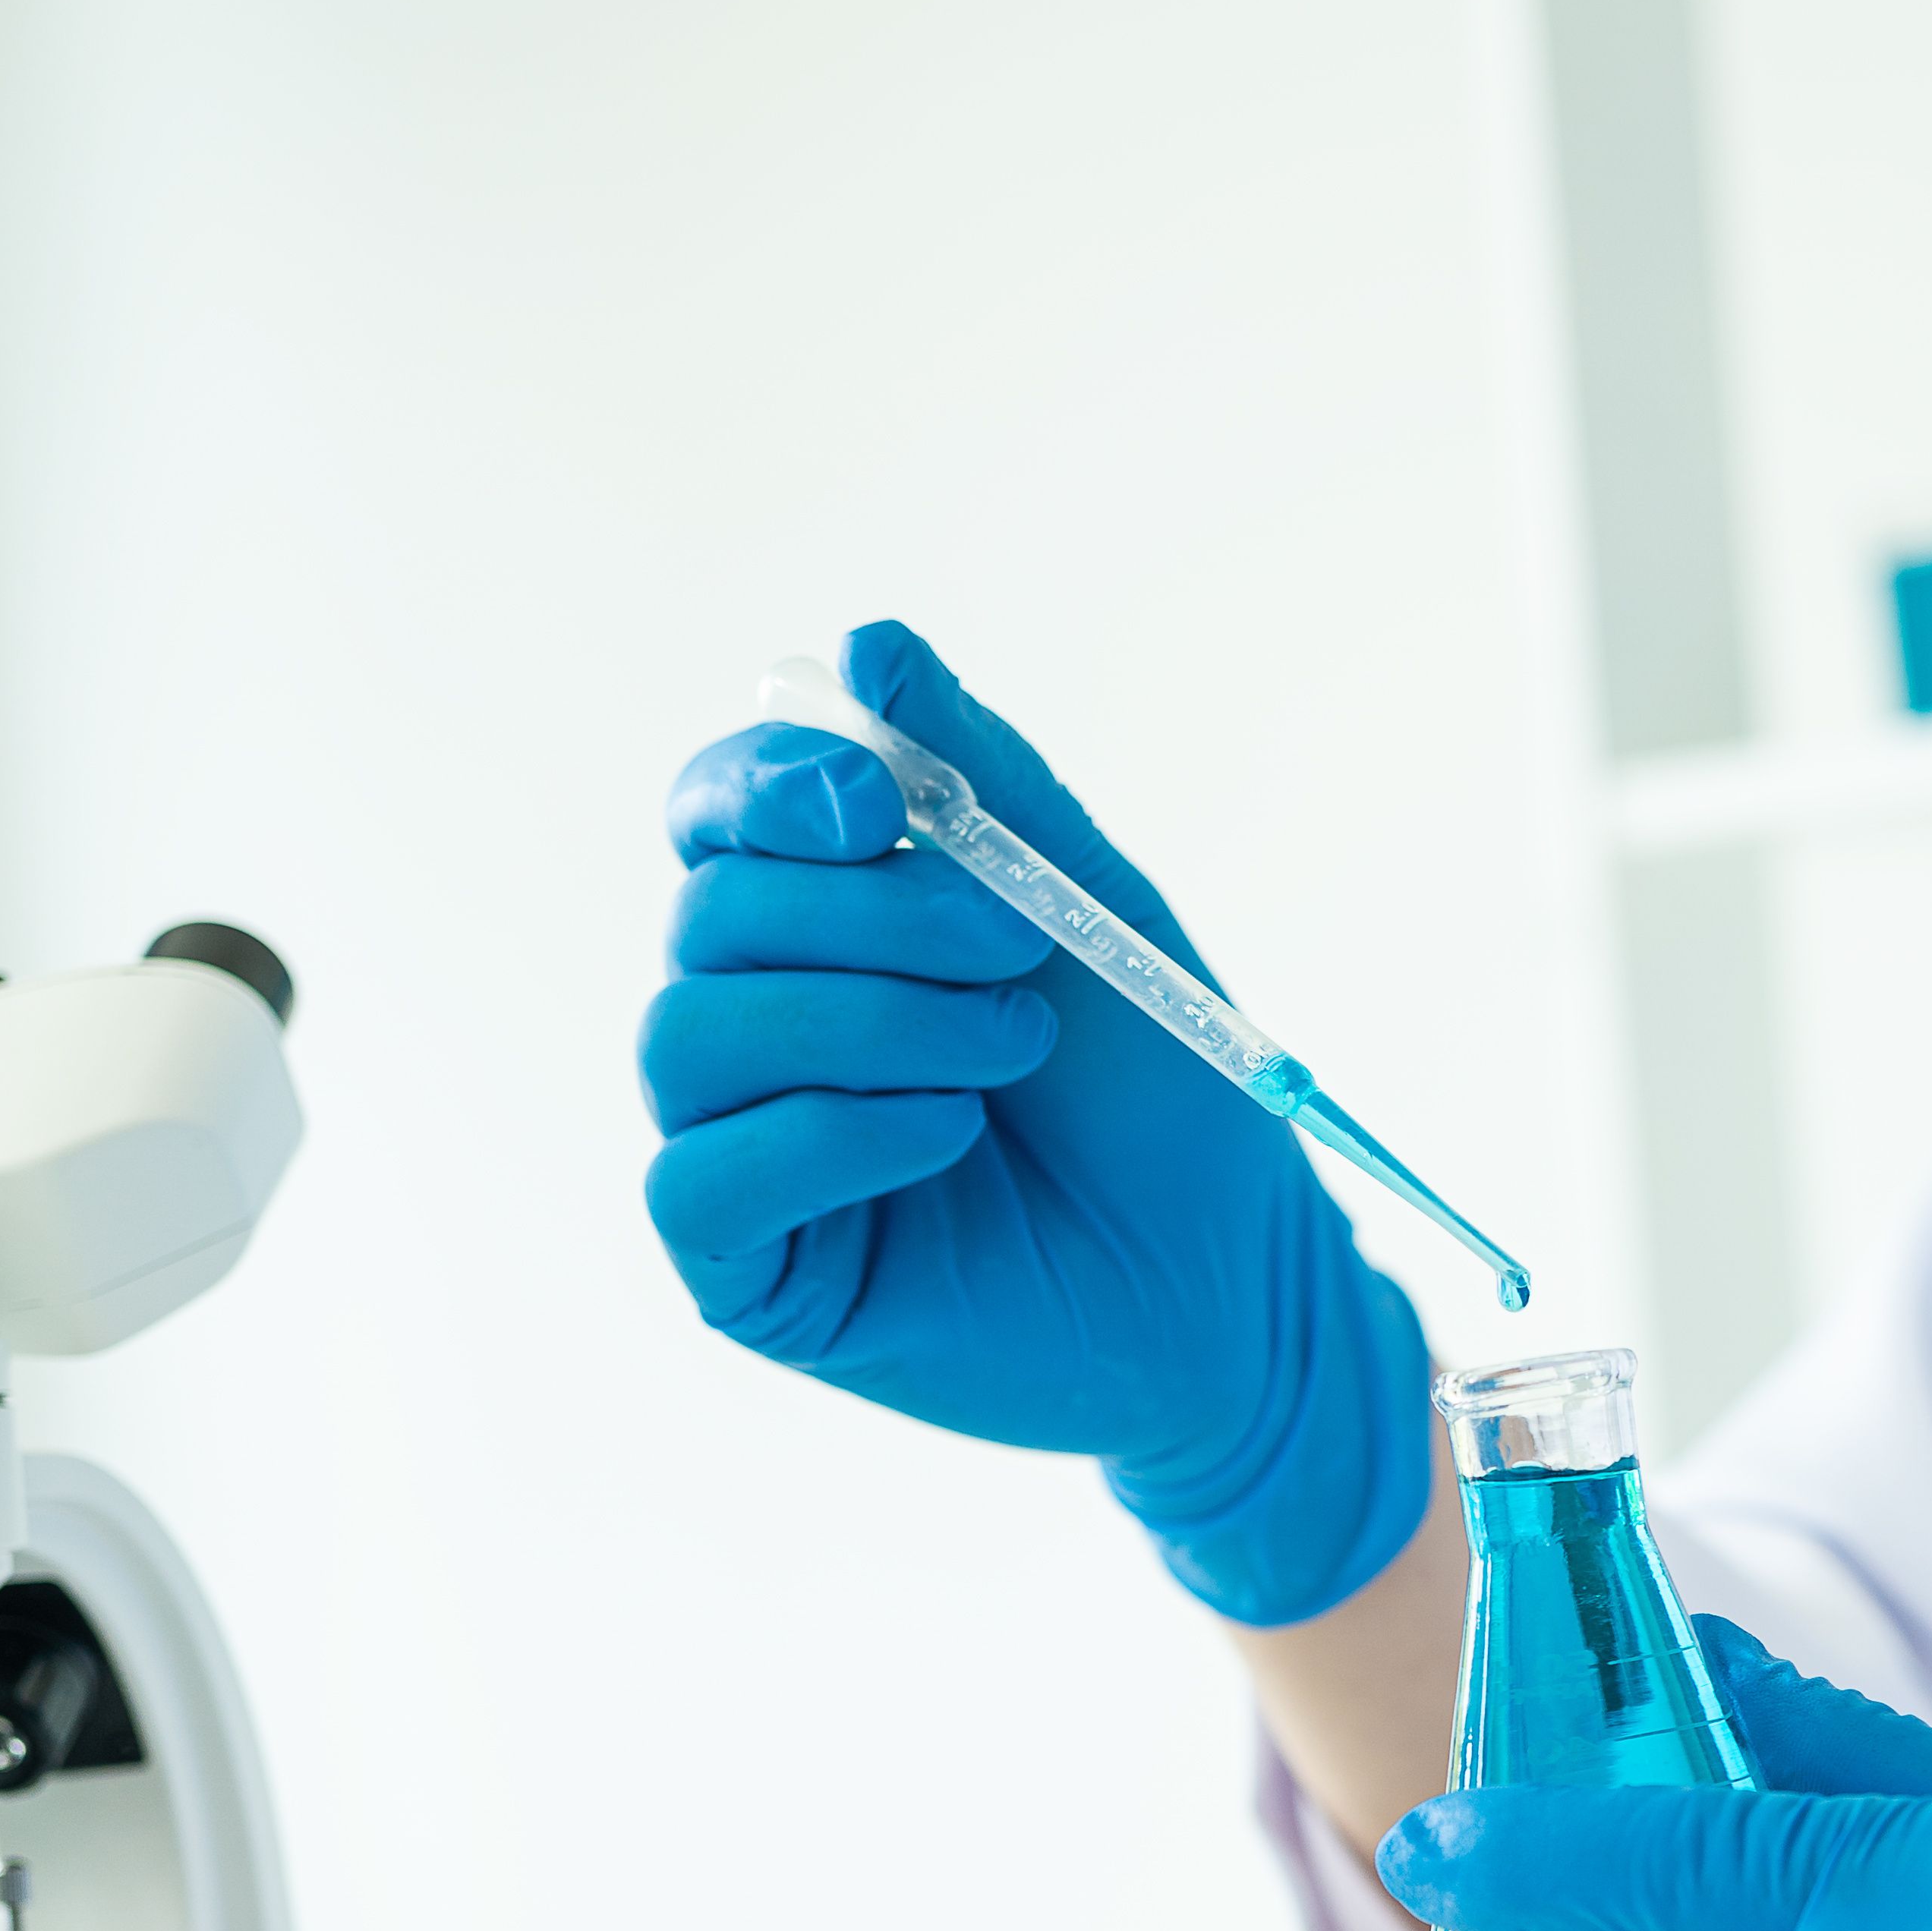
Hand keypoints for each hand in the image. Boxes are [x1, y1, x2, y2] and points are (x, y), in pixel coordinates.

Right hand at [643, 619, 1429, 1624]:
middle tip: (1021, 948)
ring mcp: (740, 1150)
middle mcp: (758, 1025)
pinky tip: (951, 1135)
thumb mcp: (1089, 907)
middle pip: (712, 911)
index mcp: (823, 925)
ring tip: (1009, 1050)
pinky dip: (830, 1135)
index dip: (772, 785)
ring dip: (870, 1021)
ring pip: (695, 1030)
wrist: (1236, 1284)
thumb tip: (868, 645)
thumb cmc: (1163, 1103)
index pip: (719, 813)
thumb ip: (984, 780)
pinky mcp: (749, 1275)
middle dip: (873, 911)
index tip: (880, 799)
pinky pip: (700, 1177)